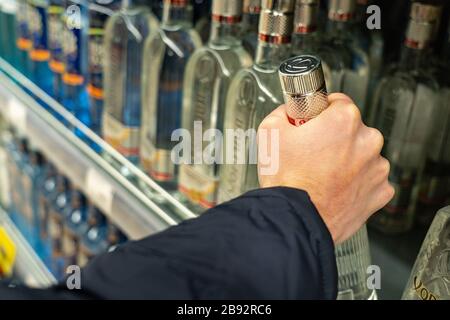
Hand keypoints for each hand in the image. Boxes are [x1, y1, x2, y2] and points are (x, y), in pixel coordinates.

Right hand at [257, 93, 393, 243]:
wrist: (295, 220)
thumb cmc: (287, 181)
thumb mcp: (270, 132)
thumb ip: (284, 112)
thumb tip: (289, 112)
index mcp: (344, 120)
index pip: (337, 102)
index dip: (320, 114)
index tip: (313, 125)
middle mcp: (367, 140)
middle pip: (352, 130)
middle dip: (335, 138)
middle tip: (312, 154)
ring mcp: (377, 168)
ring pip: (362, 155)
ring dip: (347, 161)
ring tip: (322, 176)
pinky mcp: (380, 192)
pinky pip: (369, 180)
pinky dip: (356, 183)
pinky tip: (335, 189)